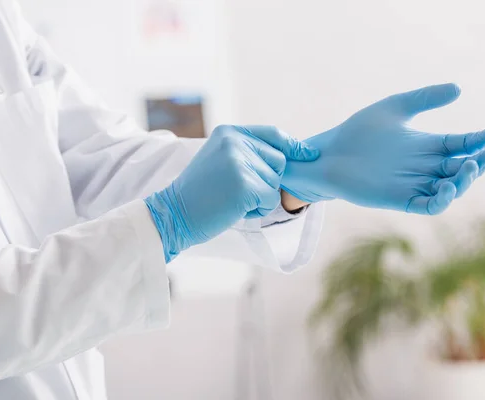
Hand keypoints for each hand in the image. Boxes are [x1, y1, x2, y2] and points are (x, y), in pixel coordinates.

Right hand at [145, 125, 318, 261]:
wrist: (174, 213)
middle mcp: (235, 141)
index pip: (273, 134)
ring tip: (232, 199)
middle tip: (236, 189)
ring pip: (276, 182)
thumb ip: (247, 153)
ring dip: (261, 197)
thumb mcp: (220, 160)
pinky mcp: (244, 184)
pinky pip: (270, 198)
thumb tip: (288, 156)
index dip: (294, 146)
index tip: (309, 154)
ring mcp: (239, 161)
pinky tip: (234, 208)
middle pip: (279, 160)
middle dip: (267, 179)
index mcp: (229, 132)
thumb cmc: (200, 192)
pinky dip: (257, 209)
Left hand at [281, 83, 484, 214]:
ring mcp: (413, 184)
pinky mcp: (400, 199)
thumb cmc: (357, 131)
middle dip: (479, 163)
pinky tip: (447, 186)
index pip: (461, 146)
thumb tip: (458, 89)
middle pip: (461, 169)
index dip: (478, 141)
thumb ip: (424, 98)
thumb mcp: (394, 108)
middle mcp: (424, 167)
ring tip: (470, 167)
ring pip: (450, 189)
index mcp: (426, 145)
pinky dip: (442, 199)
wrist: (329, 153)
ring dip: (464, 181)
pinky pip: (428, 205)